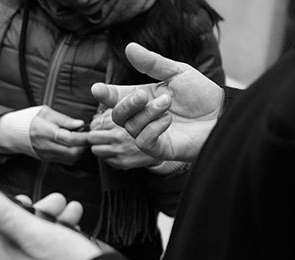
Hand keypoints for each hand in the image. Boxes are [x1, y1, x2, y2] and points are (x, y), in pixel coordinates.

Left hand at [0, 182, 102, 259]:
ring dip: (52, 219)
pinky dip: (61, 237)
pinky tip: (77, 227)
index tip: (20, 196)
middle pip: (12, 230)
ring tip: (71, 210)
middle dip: (35, 210)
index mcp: (1, 258)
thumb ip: (1, 212)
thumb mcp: (34, 232)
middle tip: (55, 201)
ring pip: (33, 240)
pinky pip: (48, 254)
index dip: (0, 204)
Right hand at [29, 106, 88, 163]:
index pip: (70, 139)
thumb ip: (65, 120)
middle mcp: (46, 146)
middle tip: (88, 136)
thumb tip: (81, 124)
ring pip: (71, 158)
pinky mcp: (47, 159)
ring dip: (80, 150)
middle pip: (72, 152)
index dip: (84, 137)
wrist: (13, 132)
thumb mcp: (47, 113)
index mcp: (46, 132)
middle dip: (84, 145)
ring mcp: (47, 155)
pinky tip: (74, 146)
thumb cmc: (31, 119)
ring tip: (81, 140)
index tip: (91, 132)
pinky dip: (74, 154)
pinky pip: (65, 161)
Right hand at [91, 43, 223, 161]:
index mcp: (143, 98)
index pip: (116, 97)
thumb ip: (152, 63)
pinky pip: (143, 141)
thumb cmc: (201, 95)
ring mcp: (150, 134)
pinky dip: (153, 129)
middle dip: (127, 104)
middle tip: (144, 95)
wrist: (223, 114)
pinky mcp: (159, 149)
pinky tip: (168, 120)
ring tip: (168, 104)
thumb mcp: (177, 72)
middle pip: (117, 115)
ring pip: (131, 127)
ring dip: (148, 113)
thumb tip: (129, 48)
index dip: (105, 94)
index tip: (97, 89)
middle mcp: (142, 117)